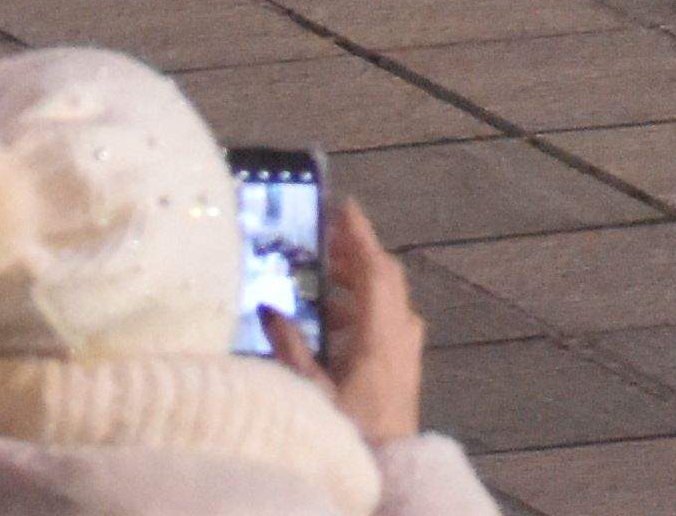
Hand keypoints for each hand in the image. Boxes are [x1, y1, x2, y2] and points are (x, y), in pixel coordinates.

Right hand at [259, 195, 428, 445]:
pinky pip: (389, 319)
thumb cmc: (351, 431)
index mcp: (381, 332)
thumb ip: (290, 347)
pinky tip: (335, 322)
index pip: (374, 269)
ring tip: (322, 278)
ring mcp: (407, 348)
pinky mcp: (405, 364)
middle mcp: (401, 333)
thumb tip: (269, 306)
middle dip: (356, 253)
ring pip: (387, 298)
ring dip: (358, 282)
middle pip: (384, 277)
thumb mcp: (311, 390)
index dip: (359, 234)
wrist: (390, 469)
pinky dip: (365, 308)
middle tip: (324, 238)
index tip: (343, 205)